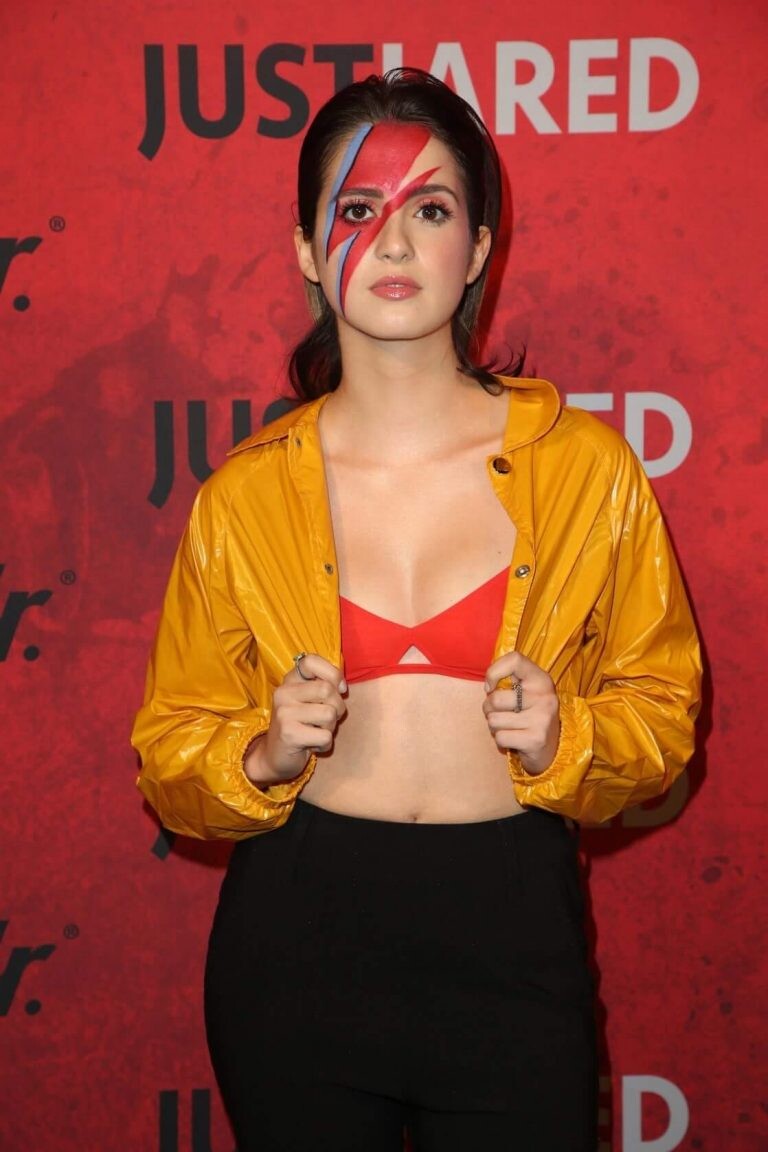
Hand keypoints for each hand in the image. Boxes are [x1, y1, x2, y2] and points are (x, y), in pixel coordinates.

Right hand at [244, 654, 346, 785]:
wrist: (274, 756)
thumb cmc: (300, 725)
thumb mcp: (308, 700)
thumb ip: (324, 685)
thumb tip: (343, 686)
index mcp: (289, 680)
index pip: (310, 660)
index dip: (333, 674)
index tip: (339, 689)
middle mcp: (283, 693)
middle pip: (327, 689)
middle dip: (337, 707)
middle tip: (326, 719)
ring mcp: (284, 713)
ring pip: (329, 714)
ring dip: (330, 728)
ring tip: (316, 731)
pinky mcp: (289, 734)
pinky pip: (325, 737)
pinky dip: (325, 744)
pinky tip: (312, 745)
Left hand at [483, 651, 559, 775]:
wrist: (552, 750)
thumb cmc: (529, 716)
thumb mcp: (525, 693)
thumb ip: (508, 681)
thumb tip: (488, 686)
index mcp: (541, 679)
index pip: (515, 659)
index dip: (494, 672)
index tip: (490, 687)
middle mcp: (544, 696)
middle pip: (495, 698)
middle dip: (489, 710)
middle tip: (503, 715)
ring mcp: (542, 718)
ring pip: (494, 720)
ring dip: (495, 728)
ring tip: (510, 729)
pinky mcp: (536, 739)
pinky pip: (500, 737)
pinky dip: (501, 742)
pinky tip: (514, 741)